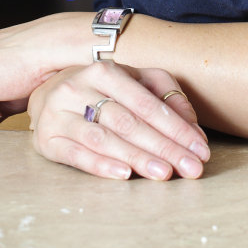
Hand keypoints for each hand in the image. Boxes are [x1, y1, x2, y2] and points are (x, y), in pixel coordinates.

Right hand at [27, 62, 210, 180]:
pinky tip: (124, 175)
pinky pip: (76, 155)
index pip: (147, 104)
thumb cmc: (103, 90)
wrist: (48, 93)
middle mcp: (78, 89)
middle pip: (129, 123)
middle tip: (191, 168)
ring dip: (137, 158)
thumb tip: (192, 123)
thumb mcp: (136, 81)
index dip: (177, 128)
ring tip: (164, 173)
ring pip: (104, 139)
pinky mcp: (46, 140)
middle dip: (164, 148)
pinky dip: (101, 166)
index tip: (200, 149)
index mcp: (104, 71)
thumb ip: (166, 94)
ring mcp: (59, 114)